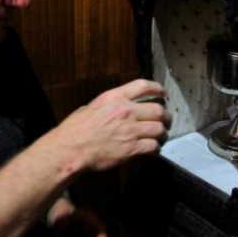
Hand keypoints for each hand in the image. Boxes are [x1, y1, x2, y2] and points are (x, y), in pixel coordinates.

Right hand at [50, 79, 170, 170]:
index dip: (158, 89)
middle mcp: (126, 111)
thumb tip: (113, 108)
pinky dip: (155, 149)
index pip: (144, 86)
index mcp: (114, 97)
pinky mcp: (131, 148)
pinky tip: (152, 150)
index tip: (163, 94)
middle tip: (166, 121)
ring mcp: (130, 130)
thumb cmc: (75, 130)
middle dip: (166, 117)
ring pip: (159, 129)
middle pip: (158, 110)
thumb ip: (107, 106)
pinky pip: (153, 147)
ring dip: (162, 134)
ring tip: (160, 137)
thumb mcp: (90, 107)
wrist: (71, 149)